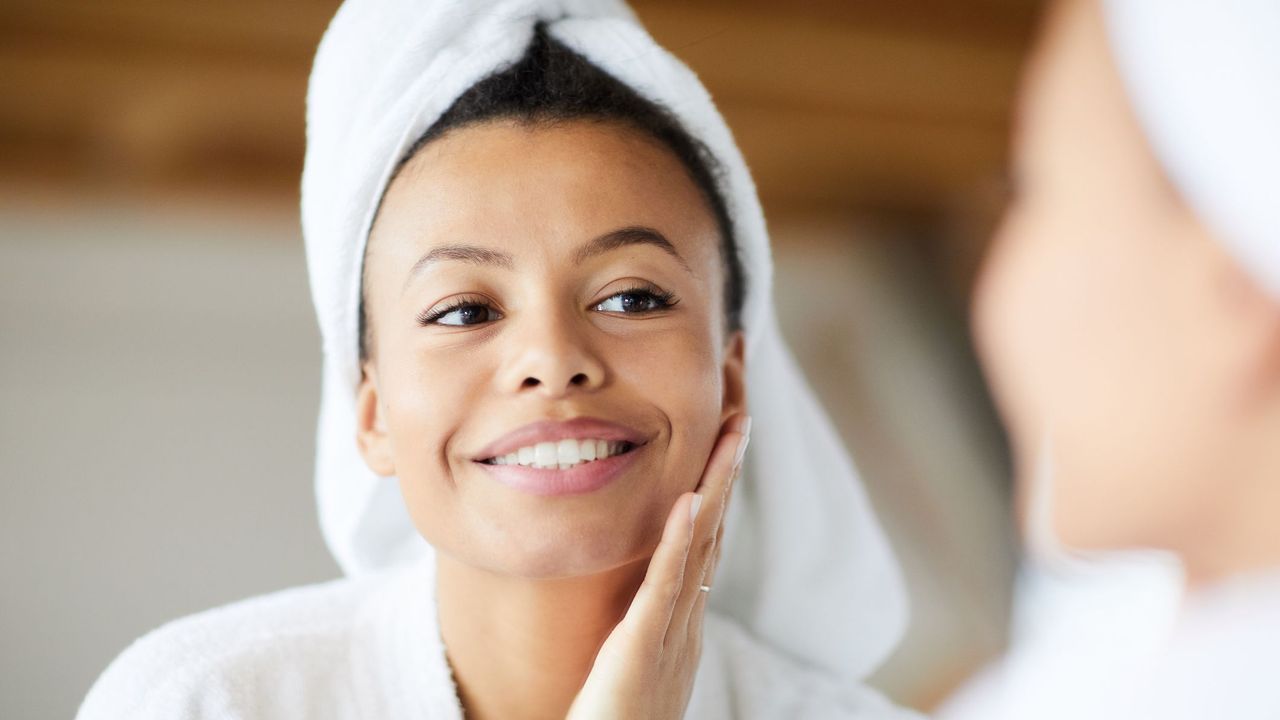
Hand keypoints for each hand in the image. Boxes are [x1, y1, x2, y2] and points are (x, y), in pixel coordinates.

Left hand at [567, 413, 750, 719]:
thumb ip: (646, 630)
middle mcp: (687, 622)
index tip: (725, 442)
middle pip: (713, 533)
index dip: (717, 490)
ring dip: (715, 488)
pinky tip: (688, 502)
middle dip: (727, 473)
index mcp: (682, 623)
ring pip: (699, 548)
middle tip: (742, 417)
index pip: (705, 543)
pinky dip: (678, 542)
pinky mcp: (639, 648)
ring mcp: (669, 634)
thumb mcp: (636, 668)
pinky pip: (662, 587)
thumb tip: (650, 596)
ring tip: (729, 437)